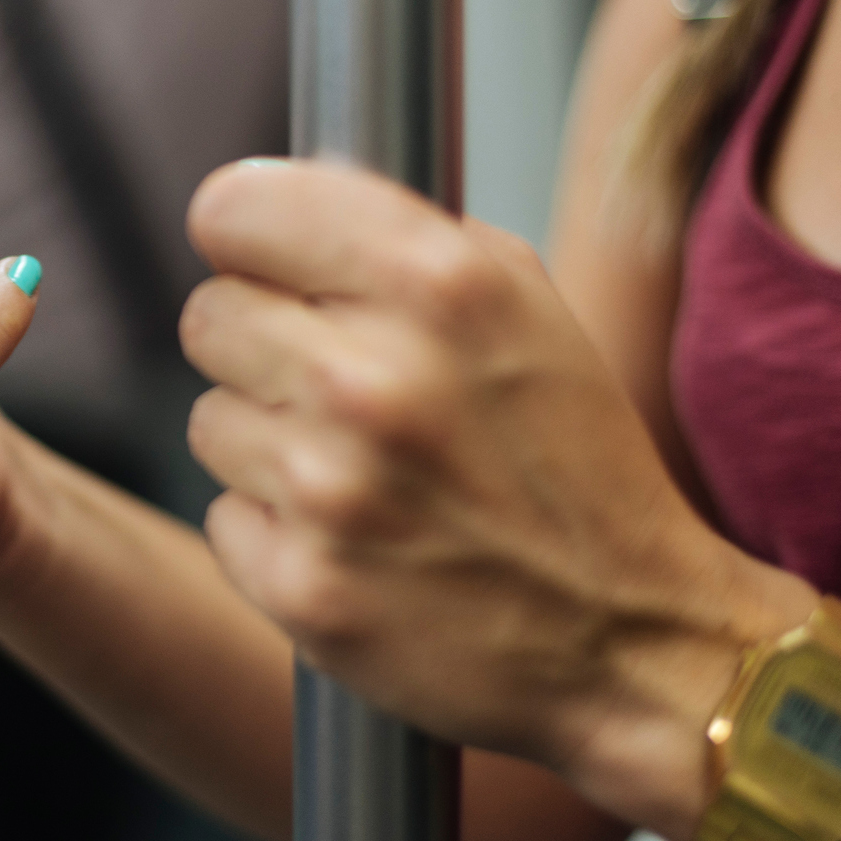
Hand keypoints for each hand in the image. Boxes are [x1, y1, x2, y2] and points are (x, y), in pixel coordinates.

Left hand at [179, 158, 816, 840]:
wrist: (632, 635)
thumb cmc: (567, 458)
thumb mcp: (519, 303)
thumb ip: (391, 236)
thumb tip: (261, 205)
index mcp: (437, 284)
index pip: (232, 209)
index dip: (245, 236)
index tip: (268, 265)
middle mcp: (373, 380)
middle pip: (207, 315)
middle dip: (262, 345)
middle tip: (338, 387)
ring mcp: (330, 492)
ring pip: (210, 418)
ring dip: (269, 444)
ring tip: (364, 473)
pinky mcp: (301, 585)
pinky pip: (225, 517)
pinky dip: (277, 530)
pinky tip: (357, 540)